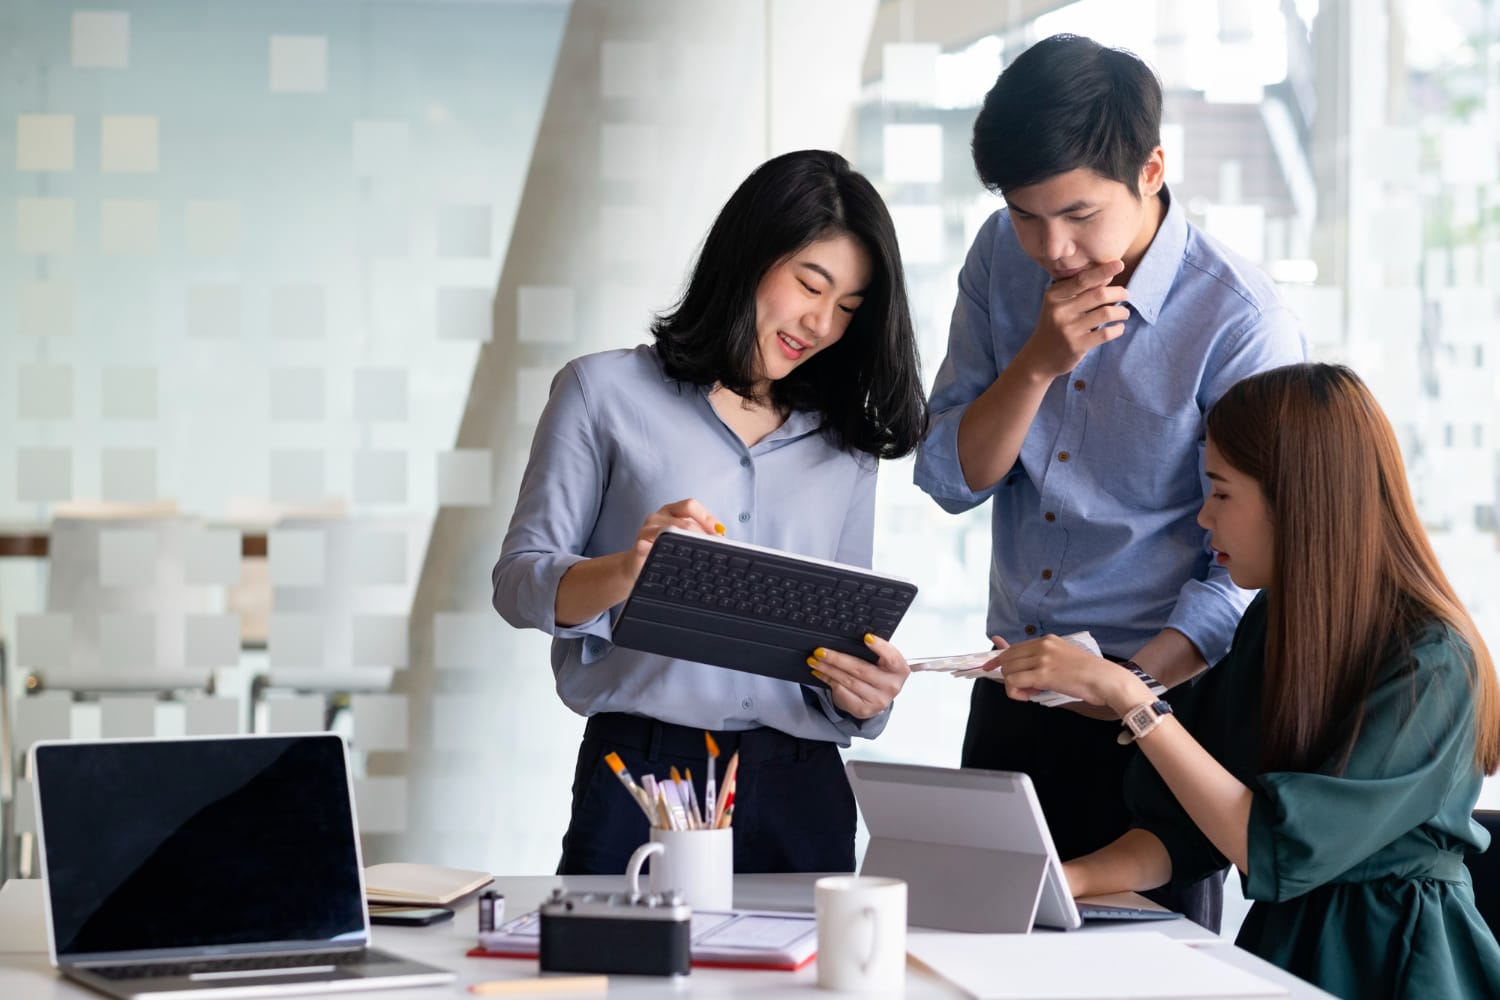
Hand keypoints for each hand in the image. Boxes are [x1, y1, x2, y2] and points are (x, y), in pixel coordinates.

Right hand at [625, 499, 723, 577]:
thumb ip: (698, 533)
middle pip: (684, 521)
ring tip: (698, 555)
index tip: (720, 532)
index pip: (690, 505)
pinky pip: (652, 547)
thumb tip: (720, 536)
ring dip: (687, 544)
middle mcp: (657, 517)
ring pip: (670, 532)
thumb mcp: (680, 539)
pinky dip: (664, 552)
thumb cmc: (663, 551)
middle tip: (713, 548)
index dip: (707, 517)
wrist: (636, 567)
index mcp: (670, 511)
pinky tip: (674, 560)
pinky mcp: (638, 546)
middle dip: (702, 536)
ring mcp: (646, 531)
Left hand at [808, 633, 909, 719]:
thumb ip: (873, 651)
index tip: (867, 637)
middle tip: (821, 651)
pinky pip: (842, 691)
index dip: (880, 647)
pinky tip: (820, 672)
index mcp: (899, 670)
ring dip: (828, 669)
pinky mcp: (863, 708)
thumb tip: (850, 637)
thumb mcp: (881, 662)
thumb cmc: (878, 674)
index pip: (892, 657)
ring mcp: (877, 699)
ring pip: (848, 680)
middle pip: (861, 669)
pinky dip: (828, 680)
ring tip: (815, 660)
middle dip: (838, 658)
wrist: (876, 699)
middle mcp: (891, 686)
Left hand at [994, 635, 1145, 712]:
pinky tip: (1029, 696)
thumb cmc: (1089, 674)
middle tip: (1024, 689)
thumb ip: (1042, 660)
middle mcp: (1043, 645)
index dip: (999, 658)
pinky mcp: (1043, 674)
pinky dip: (1017, 692)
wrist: (1106, 680)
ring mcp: (1042, 658)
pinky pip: (1015, 682)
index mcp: (1048, 640)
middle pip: (1008, 659)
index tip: (989, 667)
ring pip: (1009, 671)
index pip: (1014, 647)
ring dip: (1015, 686)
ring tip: (1031, 693)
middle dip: (1009, 676)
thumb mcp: (1063, 659)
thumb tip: (1021, 669)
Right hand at [1015, 261, 1129, 378]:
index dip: (1103, 271)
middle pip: (1099, 295)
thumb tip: (1108, 276)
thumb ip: (1079, 290)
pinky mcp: (1076, 346)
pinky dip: (1118, 329)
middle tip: (1126, 295)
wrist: (1040, 357)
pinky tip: (1118, 327)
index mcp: (1054, 295)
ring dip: (1121, 311)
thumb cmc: (1055, 326)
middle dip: (1119, 293)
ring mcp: (1068, 329)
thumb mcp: (1059, 304)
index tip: (1119, 264)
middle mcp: (1059, 310)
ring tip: (1124, 313)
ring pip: (1106, 313)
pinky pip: (1106, 333)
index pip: (1082, 279)